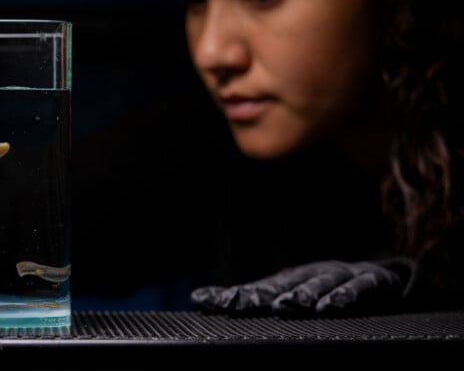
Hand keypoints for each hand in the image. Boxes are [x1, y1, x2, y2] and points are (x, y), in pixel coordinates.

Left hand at [191, 259, 415, 315]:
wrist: (380, 278)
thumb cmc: (327, 291)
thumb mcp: (296, 296)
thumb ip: (263, 305)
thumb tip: (214, 309)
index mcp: (289, 281)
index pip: (255, 290)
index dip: (230, 296)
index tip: (203, 301)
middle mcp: (309, 275)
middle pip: (282, 285)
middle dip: (260, 295)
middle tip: (239, 304)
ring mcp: (339, 275)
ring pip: (319, 283)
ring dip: (302, 294)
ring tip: (288, 305)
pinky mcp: (370, 280)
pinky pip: (359, 287)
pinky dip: (346, 295)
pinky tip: (333, 306)